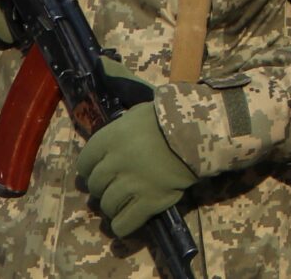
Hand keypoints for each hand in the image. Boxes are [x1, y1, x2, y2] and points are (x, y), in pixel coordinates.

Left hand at [74, 67, 198, 239]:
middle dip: (104, 187)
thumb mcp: (140, 106)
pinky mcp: (151, 201)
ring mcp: (133, 183)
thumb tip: (99, 66)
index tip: (102, 169)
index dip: (92, 168)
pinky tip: (130, 218)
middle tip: (117, 184)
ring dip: (115, 205)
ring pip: (108, 205)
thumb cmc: (172, 115)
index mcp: (110, 138)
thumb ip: (117, 108)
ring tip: (126, 200)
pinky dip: (124, 224)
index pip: (85, 163)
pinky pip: (125, 223)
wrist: (206, 130)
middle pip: (96, 186)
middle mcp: (116, 162)